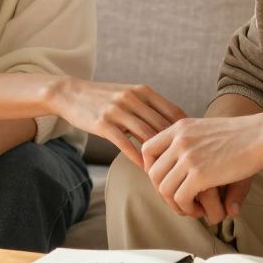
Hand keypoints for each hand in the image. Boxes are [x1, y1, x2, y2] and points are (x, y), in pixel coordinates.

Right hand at [47, 78, 186, 167]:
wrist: (71, 93)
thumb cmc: (104, 98)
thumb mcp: (129, 95)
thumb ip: (149, 108)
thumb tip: (173, 128)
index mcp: (143, 91)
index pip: (174, 112)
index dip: (186, 132)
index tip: (192, 147)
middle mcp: (133, 98)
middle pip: (163, 126)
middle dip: (175, 147)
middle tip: (184, 165)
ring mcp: (118, 110)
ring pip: (146, 136)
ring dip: (157, 156)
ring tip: (166, 171)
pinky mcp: (103, 123)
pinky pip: (125, 144)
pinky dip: (137, 157)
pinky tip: (144, 168)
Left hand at [142, 115, 262, 219]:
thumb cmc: (243, 135)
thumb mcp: (208, 131)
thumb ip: (190, 146)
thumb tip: (178, 169)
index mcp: (180, 127)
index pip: (148, 149)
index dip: (151, 169)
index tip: (164, 180)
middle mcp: (179, 140)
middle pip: (153, 173)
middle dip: (163, 192)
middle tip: (180, 200)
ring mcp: (188, 157)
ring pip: (164, 189)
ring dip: (176, 204)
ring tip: (192, 207)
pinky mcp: (199, 174)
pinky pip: (180, 198)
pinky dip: (187, 208)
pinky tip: (201, 209)